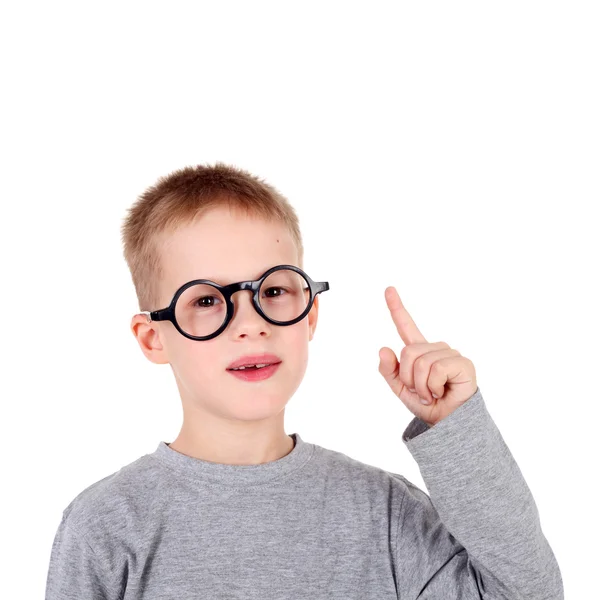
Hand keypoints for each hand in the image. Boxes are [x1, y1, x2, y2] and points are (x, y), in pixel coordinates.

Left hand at [378, 286, 477, 426]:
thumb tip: (383, 349)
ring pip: (420, 363)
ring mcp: (450, 354)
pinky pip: (436, 369)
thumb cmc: (427, 404)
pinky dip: (433, 387)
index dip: (396, 308)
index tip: (389, 289)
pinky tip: (442, 392)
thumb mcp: (400, 389)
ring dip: (421, 386)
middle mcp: (435, 348)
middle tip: (421, 391)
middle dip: (408, 378)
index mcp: (419, 352)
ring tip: (432, 393)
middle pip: (408, 352)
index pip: (406, 326)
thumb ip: (389, 370)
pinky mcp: (462, 363)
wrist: (447, 423)